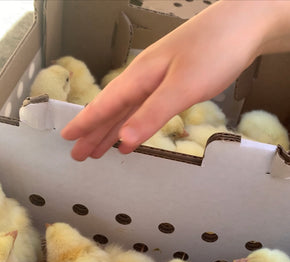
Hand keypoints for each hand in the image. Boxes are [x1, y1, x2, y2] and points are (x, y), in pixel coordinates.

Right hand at [61, 0, 275, 159]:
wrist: (245, 27)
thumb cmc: (215, 51)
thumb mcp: (182, 87)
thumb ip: (152, 114)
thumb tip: (124, 139)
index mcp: (141, 77)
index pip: (106, 104)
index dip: (87, 123)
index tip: (69, 138)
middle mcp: (144, 79)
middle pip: (112, 110)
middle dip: (94, 133)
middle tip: (78, 154)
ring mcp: (158, 81)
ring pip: (127, 111)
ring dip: (110, 131)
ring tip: (96, 150)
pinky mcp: (172, 84)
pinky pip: (144, 109)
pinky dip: (133, 124)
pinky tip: (129, 135)